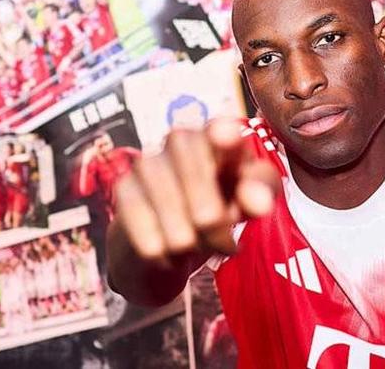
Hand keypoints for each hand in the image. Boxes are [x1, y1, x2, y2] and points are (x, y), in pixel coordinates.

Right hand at [114, 119, 279, 265]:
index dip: (224, 135)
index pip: (222, 130)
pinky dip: (165, 255)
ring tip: (197, 245)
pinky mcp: (123, 188)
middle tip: (227, 244)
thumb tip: (259, 203)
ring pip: (174, 216)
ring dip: (190, 242)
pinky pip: (149, 237)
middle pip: (202, 188)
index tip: (228, 139)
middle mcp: (181, 140)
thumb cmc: (218, 208)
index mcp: (218, 137)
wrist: (168, 243)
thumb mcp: (248, 200)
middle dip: (216, 224)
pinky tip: (170, 253)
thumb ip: (260, 195)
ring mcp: (148, 162)